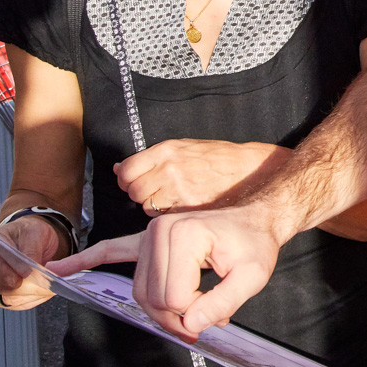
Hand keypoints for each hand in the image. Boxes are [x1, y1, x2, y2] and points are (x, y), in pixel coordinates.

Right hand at [0, 216, 65, 310]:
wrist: (28, 241)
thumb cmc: (28, 233)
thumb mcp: (35, 232)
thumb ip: (31, 249)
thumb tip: (28, 271)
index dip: (5, 271)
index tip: (24, 276)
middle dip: (21, 287)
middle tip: (43, 283)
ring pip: (5, 298)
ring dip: (28, 294)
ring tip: (44, 284)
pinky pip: (11, 304)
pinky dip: (28, 300)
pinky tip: (38, 290)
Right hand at [56, 204, 284, 340]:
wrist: (254, 220)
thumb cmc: (254, 244)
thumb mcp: (253, 276)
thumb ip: (223, 303)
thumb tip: (190, 326)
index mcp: (182, 234)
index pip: (173, 297)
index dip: (197, 314)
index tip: (218, 311)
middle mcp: (158, 232)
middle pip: (152, 298)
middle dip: (178, 317)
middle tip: (207, 320)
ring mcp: (148, 236)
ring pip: (140, 293)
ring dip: (162, 310)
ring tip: (193, 311)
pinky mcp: (143, 242)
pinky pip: (110, 252)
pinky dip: (85, 261)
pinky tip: (59, 269)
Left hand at [114, 139, 283, 214]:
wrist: (247, 171)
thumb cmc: (218, 159)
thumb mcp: (184, 148)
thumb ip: (151, 158)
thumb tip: (118, 168)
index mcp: (167, 151)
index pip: (127, 170)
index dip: (127, 179)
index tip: (132, 182)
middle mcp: (169, 169)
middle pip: (134, 191)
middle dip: (141, 194)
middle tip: (157, 192)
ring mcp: (178, 190)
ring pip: (146, 207)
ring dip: (154, 206)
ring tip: (173, 199)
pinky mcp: (187, 208)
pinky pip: (163, 218)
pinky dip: (168, 216)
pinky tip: (182, 207)